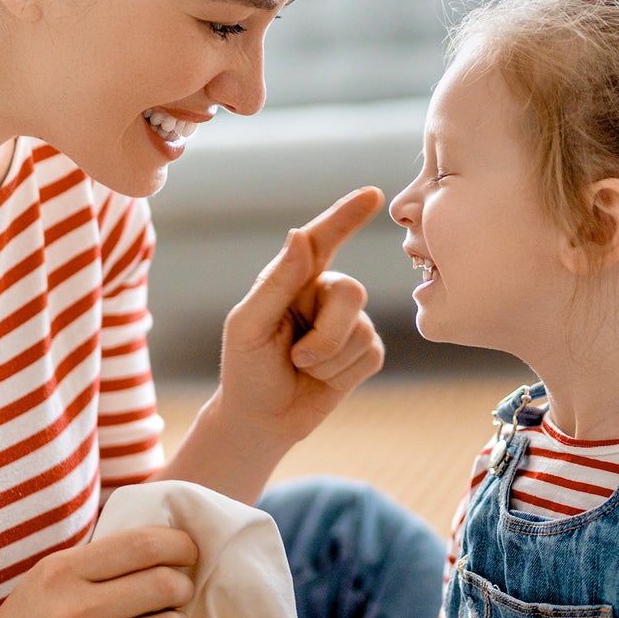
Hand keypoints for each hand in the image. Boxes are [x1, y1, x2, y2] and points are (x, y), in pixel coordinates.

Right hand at [0, 526, 198, 617]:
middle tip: (175, 597)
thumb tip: (167, 544)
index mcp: (62, 572)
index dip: (180, 545)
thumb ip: (98, 562)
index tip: (187, 554)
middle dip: (182, 588)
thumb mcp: (47, 578)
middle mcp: (74, 610)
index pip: (145, 545)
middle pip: (166, 584)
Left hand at [213, 188, 385, 458]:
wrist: (261, 421)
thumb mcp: (250, 324)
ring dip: (329, 360)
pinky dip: (342, 374)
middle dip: (327, 333)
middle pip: (351, 291)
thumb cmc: (246, 369)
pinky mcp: (364, 353)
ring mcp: (347, 323)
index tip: (372, 196)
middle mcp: (322, 294)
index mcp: (292, 279)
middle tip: (298, 358)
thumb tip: (301, 235)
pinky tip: (321, 380)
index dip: (347, 216)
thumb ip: (278, 281)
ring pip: (361, 329)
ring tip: (303, 369)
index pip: (323, 239)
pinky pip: (370, 354)